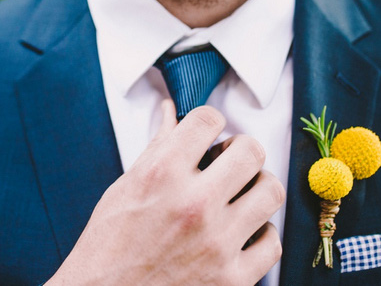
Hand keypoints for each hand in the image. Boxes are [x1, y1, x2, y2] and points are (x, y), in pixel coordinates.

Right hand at [46, 100, 284, 285]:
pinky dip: (260, 235)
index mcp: (162, 174)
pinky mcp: (232, 279)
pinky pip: (272, 243)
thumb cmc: (108, 247)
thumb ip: (157, 147)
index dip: (209, 122)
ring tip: (239, 196)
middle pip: (251, 151)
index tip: (207, 134)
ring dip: (257, 188)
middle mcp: (193, 204)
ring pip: (271, 192)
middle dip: (242, 150)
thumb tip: (171, 112)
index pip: (209, 120)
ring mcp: (217, 243)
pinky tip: (241, 233)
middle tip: (230, 162)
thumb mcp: (124, 188)